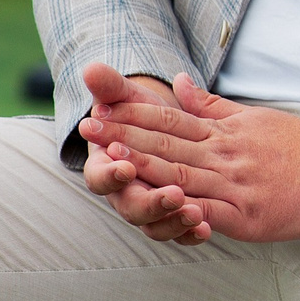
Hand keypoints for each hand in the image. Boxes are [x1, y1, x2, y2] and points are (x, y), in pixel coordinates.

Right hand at [79, 63, 211, 244]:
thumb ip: (110, 88)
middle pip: (132, 208)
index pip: (101, 178)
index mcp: (107, 167)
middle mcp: (126, 194)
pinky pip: (180, 233)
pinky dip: (192, 233)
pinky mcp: (174, 218)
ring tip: (196, 214)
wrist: (164, 133)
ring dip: (175, 221)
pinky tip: (208, 230)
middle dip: (152, 203)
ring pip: (157, 226)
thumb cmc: (139, 115)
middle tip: (174, 196)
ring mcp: (151, 210)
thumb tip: (92, 67)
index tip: (126, 165)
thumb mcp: (128, 99)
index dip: (112, 174)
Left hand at [79, 74, 299, 242]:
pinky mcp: (248, 215)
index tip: (101, 105)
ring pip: (182, 175)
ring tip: (111, 161)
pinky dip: (183, 210)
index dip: (134, 114)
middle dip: (126, 137)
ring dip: (143, 169)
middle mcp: (227, 155)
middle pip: (168, 144)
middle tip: (89, 128)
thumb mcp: (254, 117)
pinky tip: (158, 207)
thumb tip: (175, 81)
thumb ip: (209, 105)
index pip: (172, 119)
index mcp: (226, 132)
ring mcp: (236, 185)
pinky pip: (209, 213)